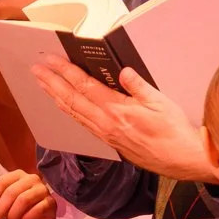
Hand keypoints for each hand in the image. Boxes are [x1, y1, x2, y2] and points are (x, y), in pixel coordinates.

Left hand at [0, 168, 57, 218]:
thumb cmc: (17, 213)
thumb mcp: (0, 205)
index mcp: (18, 175)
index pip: (1, 183)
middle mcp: (32, 179)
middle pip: (11, 191)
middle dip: (0, 208)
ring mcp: (43, 190)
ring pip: (23, 199)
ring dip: (12, 214)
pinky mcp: (51, 203)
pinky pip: (37, 209)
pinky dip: (26, 218)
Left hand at [34, 58, 212, 180]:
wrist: (182, 159)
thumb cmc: (175, 131)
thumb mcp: (159, 101)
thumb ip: (137, 85)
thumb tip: (121, 72)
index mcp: (117, 111)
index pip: (83, 86)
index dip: (64, 71)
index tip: (50, 59)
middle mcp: (106, 124)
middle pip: (71, 100)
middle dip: (51, 83)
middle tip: (36, 69)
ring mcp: (106, 135)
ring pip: (74, 113)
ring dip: (56, 96)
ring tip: (43, 84)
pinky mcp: (111, 142)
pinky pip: (83, 124)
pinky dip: (69, 111)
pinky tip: (65, 105)